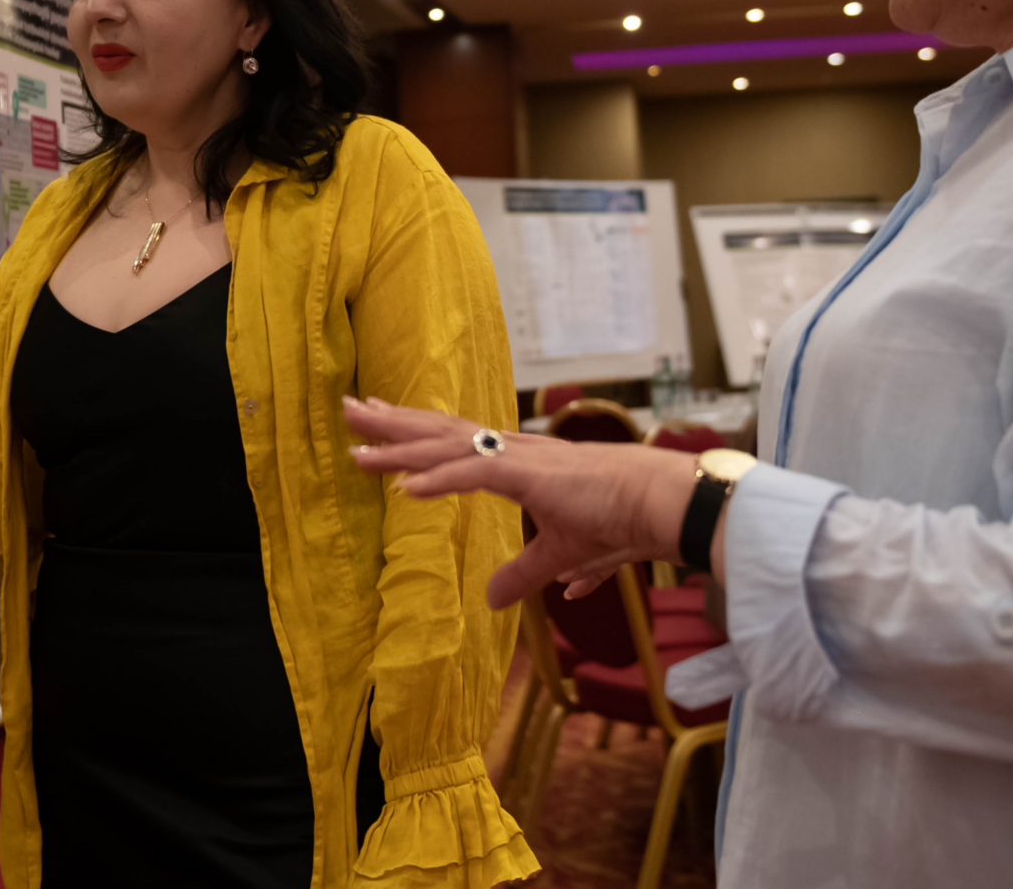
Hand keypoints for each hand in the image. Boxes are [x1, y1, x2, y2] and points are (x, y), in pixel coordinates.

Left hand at [344, 396, 699, 610]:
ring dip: (400, 448)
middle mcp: (515, 452)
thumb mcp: (563, 558)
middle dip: (392, 424)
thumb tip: (494, 601)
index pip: (456, 442)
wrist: (665, 507)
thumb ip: (525, 575)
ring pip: (449, 447)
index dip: (415, 436)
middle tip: (347, 410)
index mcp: (520, 464)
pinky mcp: (534, 475)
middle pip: (441, 431)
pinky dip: (438, 480)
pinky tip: (404, 489)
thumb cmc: (625, 521)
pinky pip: (476, 475)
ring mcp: (523, 460)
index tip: (378, 428)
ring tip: (357, 447)